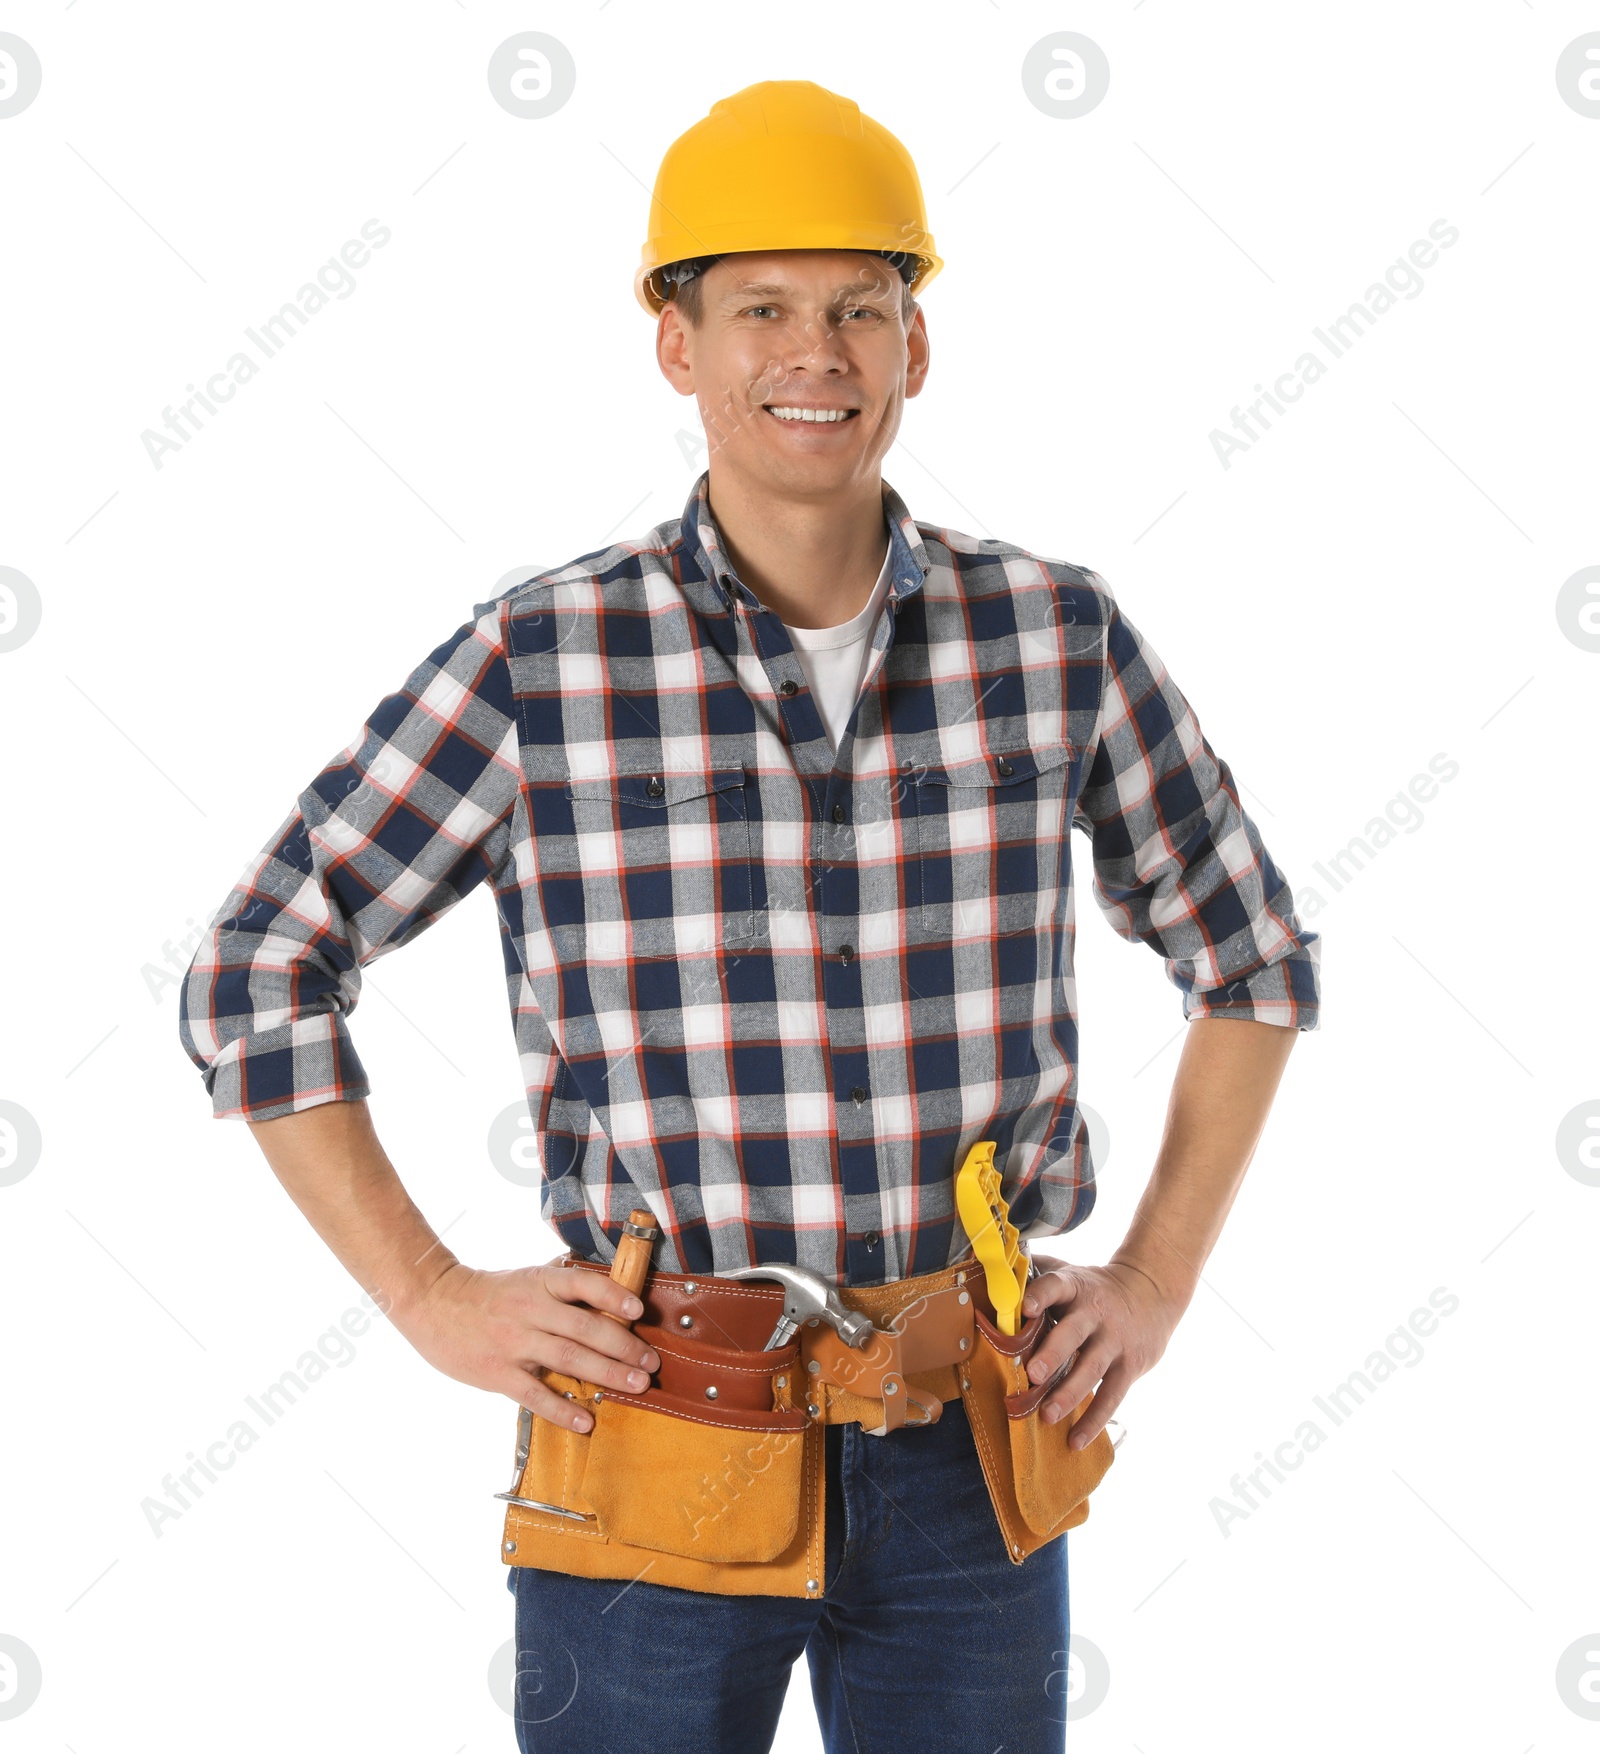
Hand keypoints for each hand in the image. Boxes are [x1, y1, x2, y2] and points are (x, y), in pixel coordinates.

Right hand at [391, 1260, 660, 1433]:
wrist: (433, 1303)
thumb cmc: (487, 1292)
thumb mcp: (524, 1278)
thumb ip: (559, 1285)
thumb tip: (605, 1287)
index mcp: (539, 1283)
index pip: (582, 1284)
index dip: (613, 1295)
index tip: (639, 1310)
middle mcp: (530, 1310)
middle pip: (586, 1329)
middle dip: (624, 1347)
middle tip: (651, 1363)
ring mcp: (514, 1342)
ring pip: (569, 1360)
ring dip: (607, 1374)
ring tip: (635, 1385)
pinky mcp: (498, 1373)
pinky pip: (536, 1395)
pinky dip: (563, 1410)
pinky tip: (586, 1422)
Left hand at [1018, 1256, 1187, 1448]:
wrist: (1151, 1292)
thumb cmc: (1095, 1287)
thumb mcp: (1071, 1273)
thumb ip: (1037, 1272)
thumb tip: (994, 1272)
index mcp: (1075, 1286)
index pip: (1056, 1286)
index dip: (1040, 1295)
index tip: (1024, 1308)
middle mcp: (1096, 1312)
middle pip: (1074, 1332)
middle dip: (1053, 1353)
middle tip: (1033, 1373)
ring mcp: (1115, 1340)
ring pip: (1092, 1368)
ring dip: (1069, 1393)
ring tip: (1048, 1415)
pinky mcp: (1130, 1365)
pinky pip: (1112, 1396)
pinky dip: (1094, 1421)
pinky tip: (1075, 1441)